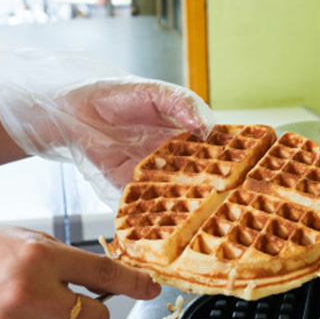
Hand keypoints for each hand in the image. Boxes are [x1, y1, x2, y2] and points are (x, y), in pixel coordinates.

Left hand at [0, 50, 215, 205]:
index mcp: (182, 136)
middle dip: (212, 194)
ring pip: (174, 197)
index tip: (248, 173)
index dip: (231, 163)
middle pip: (197, 181)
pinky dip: (153, 218)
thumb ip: (183, 104)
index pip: (213, 153)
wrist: (71, 109)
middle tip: (230, 205)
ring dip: (187, 210)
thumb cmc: (114, 95)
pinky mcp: (125, 189)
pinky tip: (167, 226)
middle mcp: (169, 160)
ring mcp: (150, 176)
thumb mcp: (156, 92)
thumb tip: (207, 127)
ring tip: (204, 221)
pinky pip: (143, 207)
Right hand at [0, 226, 159, 318]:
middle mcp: (28, 293)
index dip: (133, 283)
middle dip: (91, 313)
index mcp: (38, 258)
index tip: (150, 290)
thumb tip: (106, 279)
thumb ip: (65, 259)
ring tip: (28, 310)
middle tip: (71, 302)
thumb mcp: (25, 239)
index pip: (102, 274)